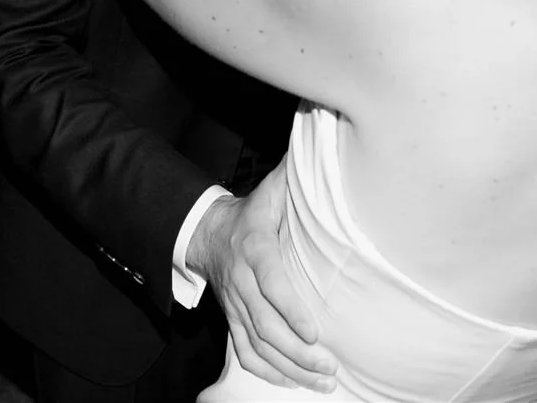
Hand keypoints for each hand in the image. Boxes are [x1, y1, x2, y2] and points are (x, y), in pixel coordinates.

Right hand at [189, 163, 336, 391]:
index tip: (313, 331)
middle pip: (265, 324)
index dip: (290, 309)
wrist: (207, 232)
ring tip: (322, 380)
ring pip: (257, 344)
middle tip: (329, 365)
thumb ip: (295, 177)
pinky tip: (291, 382)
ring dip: (289, 367)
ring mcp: (235, 304)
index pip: (271, 282)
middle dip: (297, 351)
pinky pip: (245, 351)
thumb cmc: (251, 212)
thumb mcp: (271, 190)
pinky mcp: (232, 318)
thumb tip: (324, 157)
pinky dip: (266, 371)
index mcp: (254, 248)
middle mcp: (241, 281)